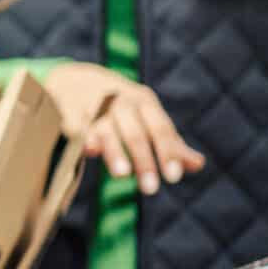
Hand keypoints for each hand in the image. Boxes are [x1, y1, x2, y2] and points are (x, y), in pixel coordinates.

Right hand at [45, 62, 206, 197]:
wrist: (76, 79)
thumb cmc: (120, 106)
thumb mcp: (147, 116)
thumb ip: (170, 142)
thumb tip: (198, 165)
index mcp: (144, 102)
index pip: (160, 128)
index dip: (167, 152)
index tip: (173, 177)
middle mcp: (120, 101)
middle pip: (135, 132)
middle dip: (143, 160)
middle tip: (151, 189)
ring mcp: (93, 105)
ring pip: (106, 130)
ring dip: (114, 151)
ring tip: (122, 174)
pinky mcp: (69, 110)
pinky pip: (78, 127)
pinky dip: (84, 138)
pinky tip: (88, 153)